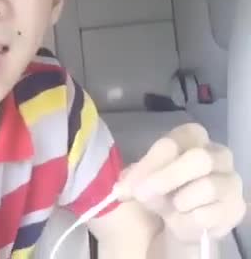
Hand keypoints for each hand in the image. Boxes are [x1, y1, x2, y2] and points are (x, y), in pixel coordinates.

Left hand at [118, 123, 245, 242]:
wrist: (182, 219)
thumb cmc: (163, 190)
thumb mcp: (143, 180)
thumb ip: (133, 180)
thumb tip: (120, 189)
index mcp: (191, 137)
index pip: (173, 143)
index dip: (152, 163)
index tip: (131, 184)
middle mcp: (217, 153)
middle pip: (198, 159)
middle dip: (167, 178)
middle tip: (142, 195)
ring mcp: (231, 180)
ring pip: (207, 187)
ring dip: (178, 201)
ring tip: (168, 209)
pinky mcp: (237, 207)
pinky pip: (211, 214)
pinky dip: (188, 221)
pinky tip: (182, 221)